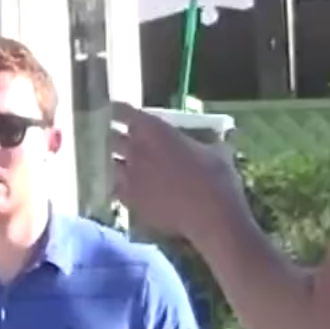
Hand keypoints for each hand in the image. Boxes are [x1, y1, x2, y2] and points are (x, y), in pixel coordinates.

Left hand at [109, 103, 250, 248]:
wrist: (210, 216)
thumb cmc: (216, 177)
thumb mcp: (215, 151)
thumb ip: (204, 142)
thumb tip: (216, 140)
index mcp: (153, 129)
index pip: (122, 112)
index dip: (120, 112)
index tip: (120, 113)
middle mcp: (135, 149)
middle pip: (113, 138)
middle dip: (120, 139)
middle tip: (129, 142)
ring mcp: (129, 176)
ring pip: (113, 164)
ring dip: (120, 163)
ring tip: (131, 168)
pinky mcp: (129, 201)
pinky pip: (117, 190)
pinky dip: (123, 188)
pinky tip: (135, 191)